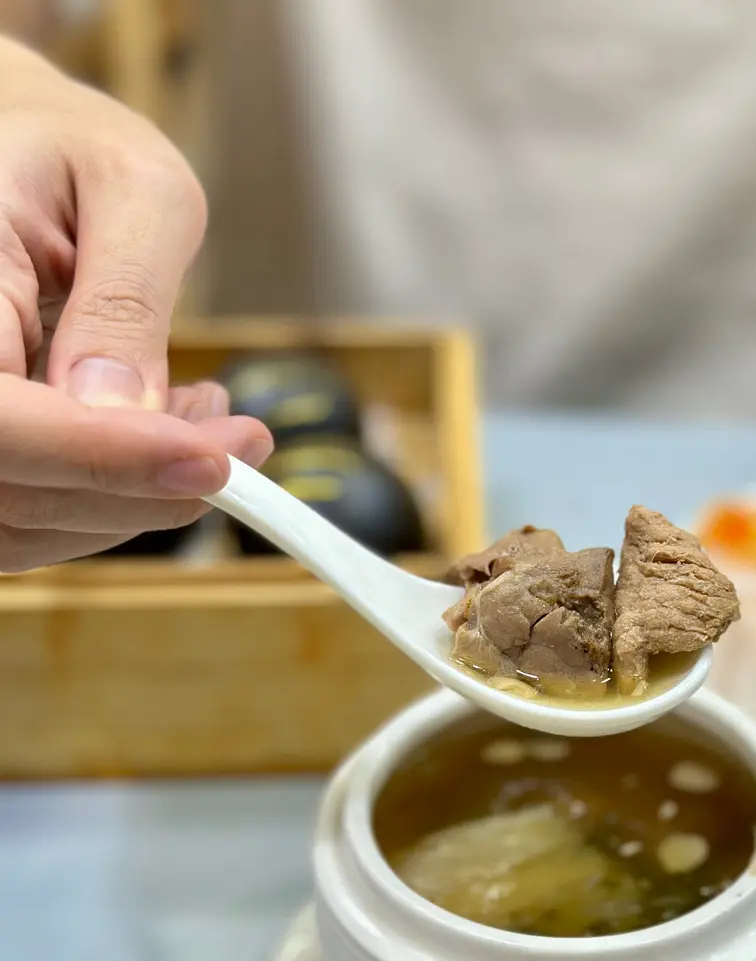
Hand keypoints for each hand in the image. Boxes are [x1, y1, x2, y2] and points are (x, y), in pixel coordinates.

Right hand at [0, 38, 271, 570]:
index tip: (210, 460)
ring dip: (139, 500)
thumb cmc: (75, 153)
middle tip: (243, 439)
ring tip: (208, 423)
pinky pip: (37, 520)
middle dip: (145, 485)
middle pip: (16, 490)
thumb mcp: (132, 188)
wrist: (25, 155)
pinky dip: (119, 500)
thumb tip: (119, 410)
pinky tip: (169, 440)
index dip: (98, 456)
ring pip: (28, 524)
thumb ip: (125, 300)